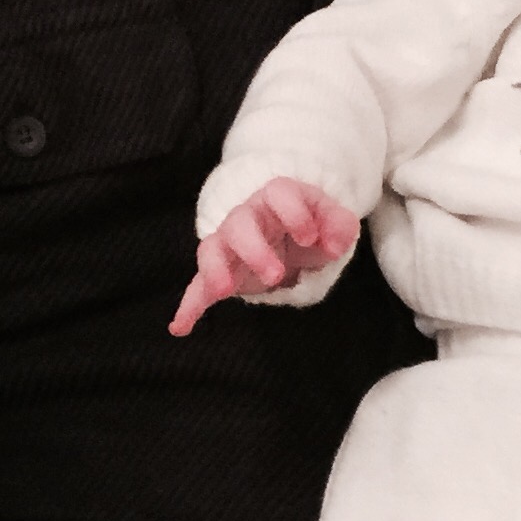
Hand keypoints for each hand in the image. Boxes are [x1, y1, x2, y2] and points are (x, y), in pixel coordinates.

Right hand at [169, 178, 358, 335]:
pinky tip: (181, 326)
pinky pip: (198, 287)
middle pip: (240, 224)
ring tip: (223, 290)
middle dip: (254, 249)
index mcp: (276, 199)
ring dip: (215, 269)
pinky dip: (189, 306)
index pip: (279, 194)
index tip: (308, 236)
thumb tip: (335, 244)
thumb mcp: (330, 220)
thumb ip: (339, 226)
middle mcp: (247, 218)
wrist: (283, 229)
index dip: (293, 212)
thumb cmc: (307, 223)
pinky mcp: (220, 272)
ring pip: (211, 250)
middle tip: (276, 274)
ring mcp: (229, 245)